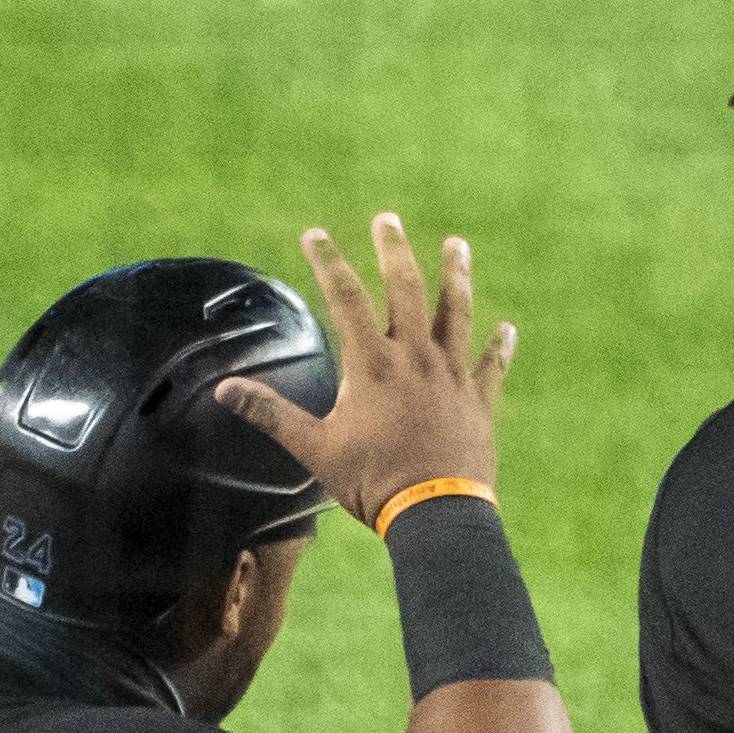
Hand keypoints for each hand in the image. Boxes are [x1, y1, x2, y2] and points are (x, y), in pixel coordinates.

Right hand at [217, 212, 511, 524]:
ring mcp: (452, 375)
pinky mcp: (479, 400)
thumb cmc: (372, 482)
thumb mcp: (314, 448)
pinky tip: (509, 328)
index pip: (345, 297)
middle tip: (387, 219)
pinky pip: (492, 364)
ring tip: (457, 245)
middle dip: (393, 250)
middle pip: (406, 289)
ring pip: (457, 312)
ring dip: (456, 276)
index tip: (314, 233)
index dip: (328, 261)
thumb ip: (272, 413)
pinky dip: (500, 345)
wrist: (435, 513)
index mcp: (371, 364)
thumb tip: (225, 390)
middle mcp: (415, 358)